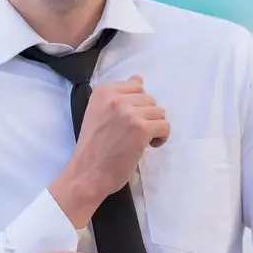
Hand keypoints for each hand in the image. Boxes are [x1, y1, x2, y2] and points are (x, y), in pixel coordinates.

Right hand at [50, 75, 168, 226]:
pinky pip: (165, 126)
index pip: (136, 86)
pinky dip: (161, 137)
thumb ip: (118, 96)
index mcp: (104, 91)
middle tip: (134, 134)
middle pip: (149, 99)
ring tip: (140, 140)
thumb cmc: (93, 147)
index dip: (137, 105)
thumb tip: (138, 78)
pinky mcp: (141, 129)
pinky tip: (148, 145)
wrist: (87, 173)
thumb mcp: (99, 113)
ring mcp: (129, 113)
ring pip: (159, 112)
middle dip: (146, 116)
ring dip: (154, 127)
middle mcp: (116, 98)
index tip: (128, 120)